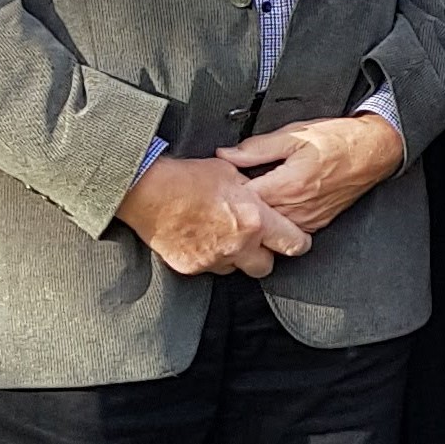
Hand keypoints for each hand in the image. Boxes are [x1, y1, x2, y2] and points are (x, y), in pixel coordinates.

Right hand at [114, 151, 314, 278]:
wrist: (146, 190)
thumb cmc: (187, 177)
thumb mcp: (229, 173)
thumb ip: (250, 189)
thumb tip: (258, 193)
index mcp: (255, 220)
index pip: (294, 244)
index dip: (298, 243)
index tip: (295, 240)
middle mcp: (239, 245)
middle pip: (266, 267)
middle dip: (264, 256)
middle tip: (256, 243)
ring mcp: (214, 259)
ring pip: (235, 269)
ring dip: (233, 258)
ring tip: (221, 237)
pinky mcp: (191, 267)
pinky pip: (208, 269)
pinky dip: (207, 258)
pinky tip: (199, 239)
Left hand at [225, 112, 406, 235]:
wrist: (375, 150)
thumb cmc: (340, 140)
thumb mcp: (295, 135)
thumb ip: (256, 148)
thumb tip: (227, 155)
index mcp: (287, 186)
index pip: (242, 201)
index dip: (227, 192)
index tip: (221, 183)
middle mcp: (298, 209)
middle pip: (253, 219)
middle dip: (240, 206)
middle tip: (231, 191)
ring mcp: (308, 220)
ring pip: (269, 228)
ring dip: (258, 216)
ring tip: (253, 198)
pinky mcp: (317, 224)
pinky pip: (288, 229)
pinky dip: (276, 220)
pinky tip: (274, 204)